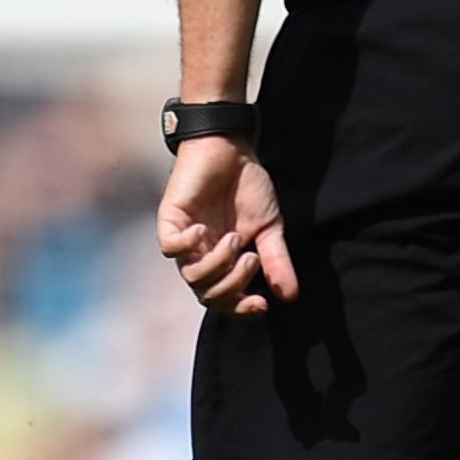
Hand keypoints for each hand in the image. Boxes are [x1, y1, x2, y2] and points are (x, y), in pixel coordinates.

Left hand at [155, 135, 298, 315]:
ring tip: (235, 239)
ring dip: (217, 264)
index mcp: (222, 261)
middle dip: (232, 285)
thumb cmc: (248, 187)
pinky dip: (187, 245)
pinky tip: (204, 230)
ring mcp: (184, 238)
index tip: (262, 305)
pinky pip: (169, 247)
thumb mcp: (269, 228)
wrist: (232, 149)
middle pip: (207, 294)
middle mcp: (201, 255)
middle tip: (252, 259)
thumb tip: (289, 295)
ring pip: (191, 276)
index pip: (224, 300)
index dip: (240, 309)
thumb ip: (276, 261)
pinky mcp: (170, 219)